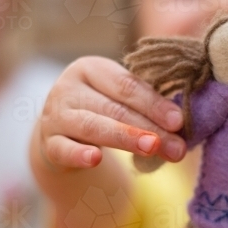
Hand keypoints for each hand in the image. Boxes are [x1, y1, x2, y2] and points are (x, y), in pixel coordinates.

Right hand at [38, 57, 185, 169]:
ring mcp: (55, 115)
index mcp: (91, 68)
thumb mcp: (117, 99)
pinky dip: (79, 154)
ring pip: (93, 126)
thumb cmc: (100, 110)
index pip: (126, 85)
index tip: (179, 121)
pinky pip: (63, 149)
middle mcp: (69, 87)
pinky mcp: (47, 143)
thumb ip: (144, 106)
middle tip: (176, 146)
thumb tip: (181, 126)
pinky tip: (95, 159)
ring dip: (125, 138)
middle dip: (149, 127)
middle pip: (114, 108)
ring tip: (152, 149)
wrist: (59, 131)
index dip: (154, 103)